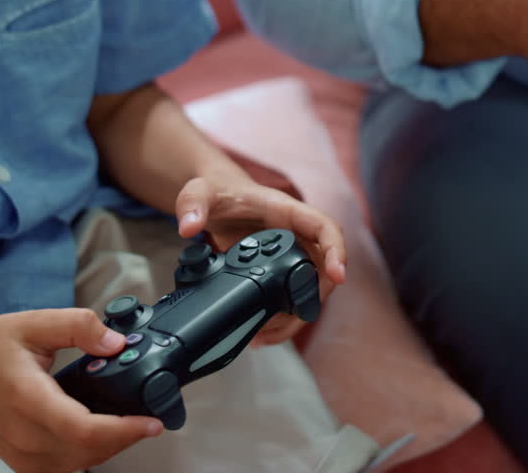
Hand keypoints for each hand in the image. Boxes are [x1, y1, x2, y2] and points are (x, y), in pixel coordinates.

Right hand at [0, 310, 161, 472]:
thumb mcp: (35, 322)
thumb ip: (79, 326)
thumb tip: (116, 343)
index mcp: (27, 398)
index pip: (82, 429)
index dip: (124, 430)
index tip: (152, 421)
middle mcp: (22, 434)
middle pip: (87, 452)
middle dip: (126, 437)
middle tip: (148, 415)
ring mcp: (19, 453)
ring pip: (78, 465)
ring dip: (110, 448)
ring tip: (129, 423)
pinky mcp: (19, 461)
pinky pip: (62, 469)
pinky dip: (88, 456)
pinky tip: (101, 434)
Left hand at [175, 175, 347, 345]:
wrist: (217, 201)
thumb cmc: (219, 192)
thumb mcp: (200, 191)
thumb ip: (193, 204)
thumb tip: (189, 227)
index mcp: (288, 212)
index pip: (325, 229)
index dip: (336, 252)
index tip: (338, 275)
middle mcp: (297, 234)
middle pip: (322, 269)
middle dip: (312, 299)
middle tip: (285, 322)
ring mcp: (291, 255)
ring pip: (309, 289)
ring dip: (295, 316)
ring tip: (266, 336)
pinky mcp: (279, 272)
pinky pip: (291, 297)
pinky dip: (281, 318)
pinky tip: (262, 333)